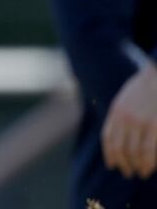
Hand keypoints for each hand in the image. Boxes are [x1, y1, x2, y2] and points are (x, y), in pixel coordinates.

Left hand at [102, 61, 156, 178]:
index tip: (113, 164)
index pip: (108, 138)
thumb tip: (119, 135)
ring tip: (141, 172)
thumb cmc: (144, 87)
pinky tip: (150, 168)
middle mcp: (125, 118)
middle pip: (119, 147)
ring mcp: (140, 122)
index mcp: (116, 111)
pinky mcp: (155, 126)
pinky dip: (149, 162)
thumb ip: (121, 115)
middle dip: (123, 163)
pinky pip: (149, 150)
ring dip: (137, 165)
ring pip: (134, 151)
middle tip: (128, 173)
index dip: (109, 154)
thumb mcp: (125, 99)